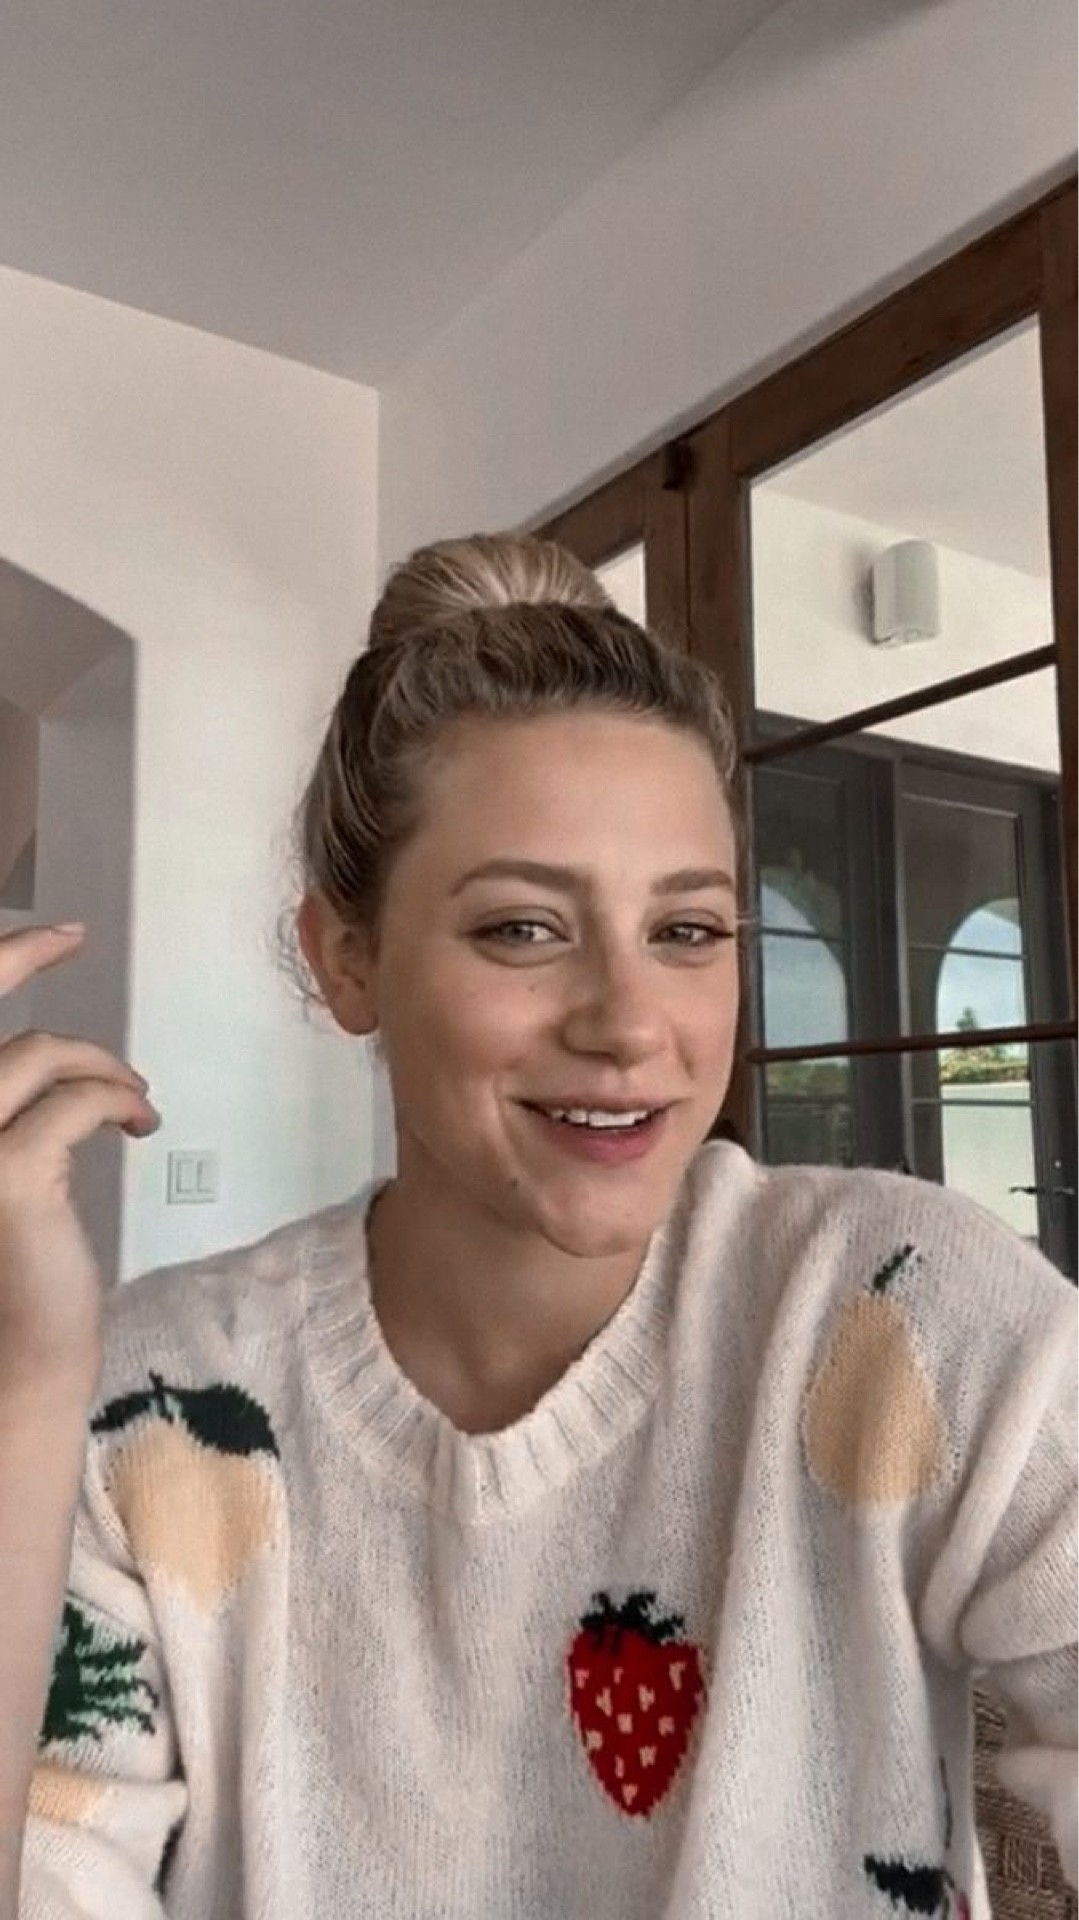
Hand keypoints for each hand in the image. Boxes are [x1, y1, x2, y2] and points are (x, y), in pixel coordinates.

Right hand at [0, 925, 159, 1403]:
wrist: (21, 1362)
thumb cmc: (17, 1276)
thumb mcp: (7, 1178)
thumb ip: (10, 1121)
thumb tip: (54, 1070)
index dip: (1, 960)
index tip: (46, 930)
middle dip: (19, 957)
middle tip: (70, 936)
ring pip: (33, 1054)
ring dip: (94, 1060)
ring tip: (131, 1095)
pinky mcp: (8, 1176)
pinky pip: (77, 1102)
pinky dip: (116, 1099)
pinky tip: (140, 1125)